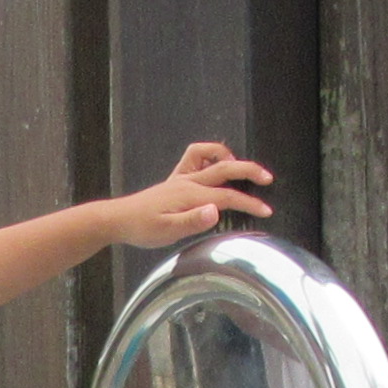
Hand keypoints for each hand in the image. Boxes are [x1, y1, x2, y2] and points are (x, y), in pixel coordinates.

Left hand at [106, 141, 273, 248]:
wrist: (119, 219)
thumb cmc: (142, 228)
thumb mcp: (167, 232)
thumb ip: (192, 221)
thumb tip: (216, 211)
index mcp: (191, 195)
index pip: (228, 197)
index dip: (250, 203)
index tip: (267, 211)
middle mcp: (189, 182)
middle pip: (226, 168)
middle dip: (250, 171)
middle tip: (268, 179)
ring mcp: (182, 179)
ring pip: (211, 157)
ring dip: (229, 158)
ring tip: (242, 170)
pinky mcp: (175, 180)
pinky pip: (195, 158)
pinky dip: (209, 156)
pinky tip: (215, 169)